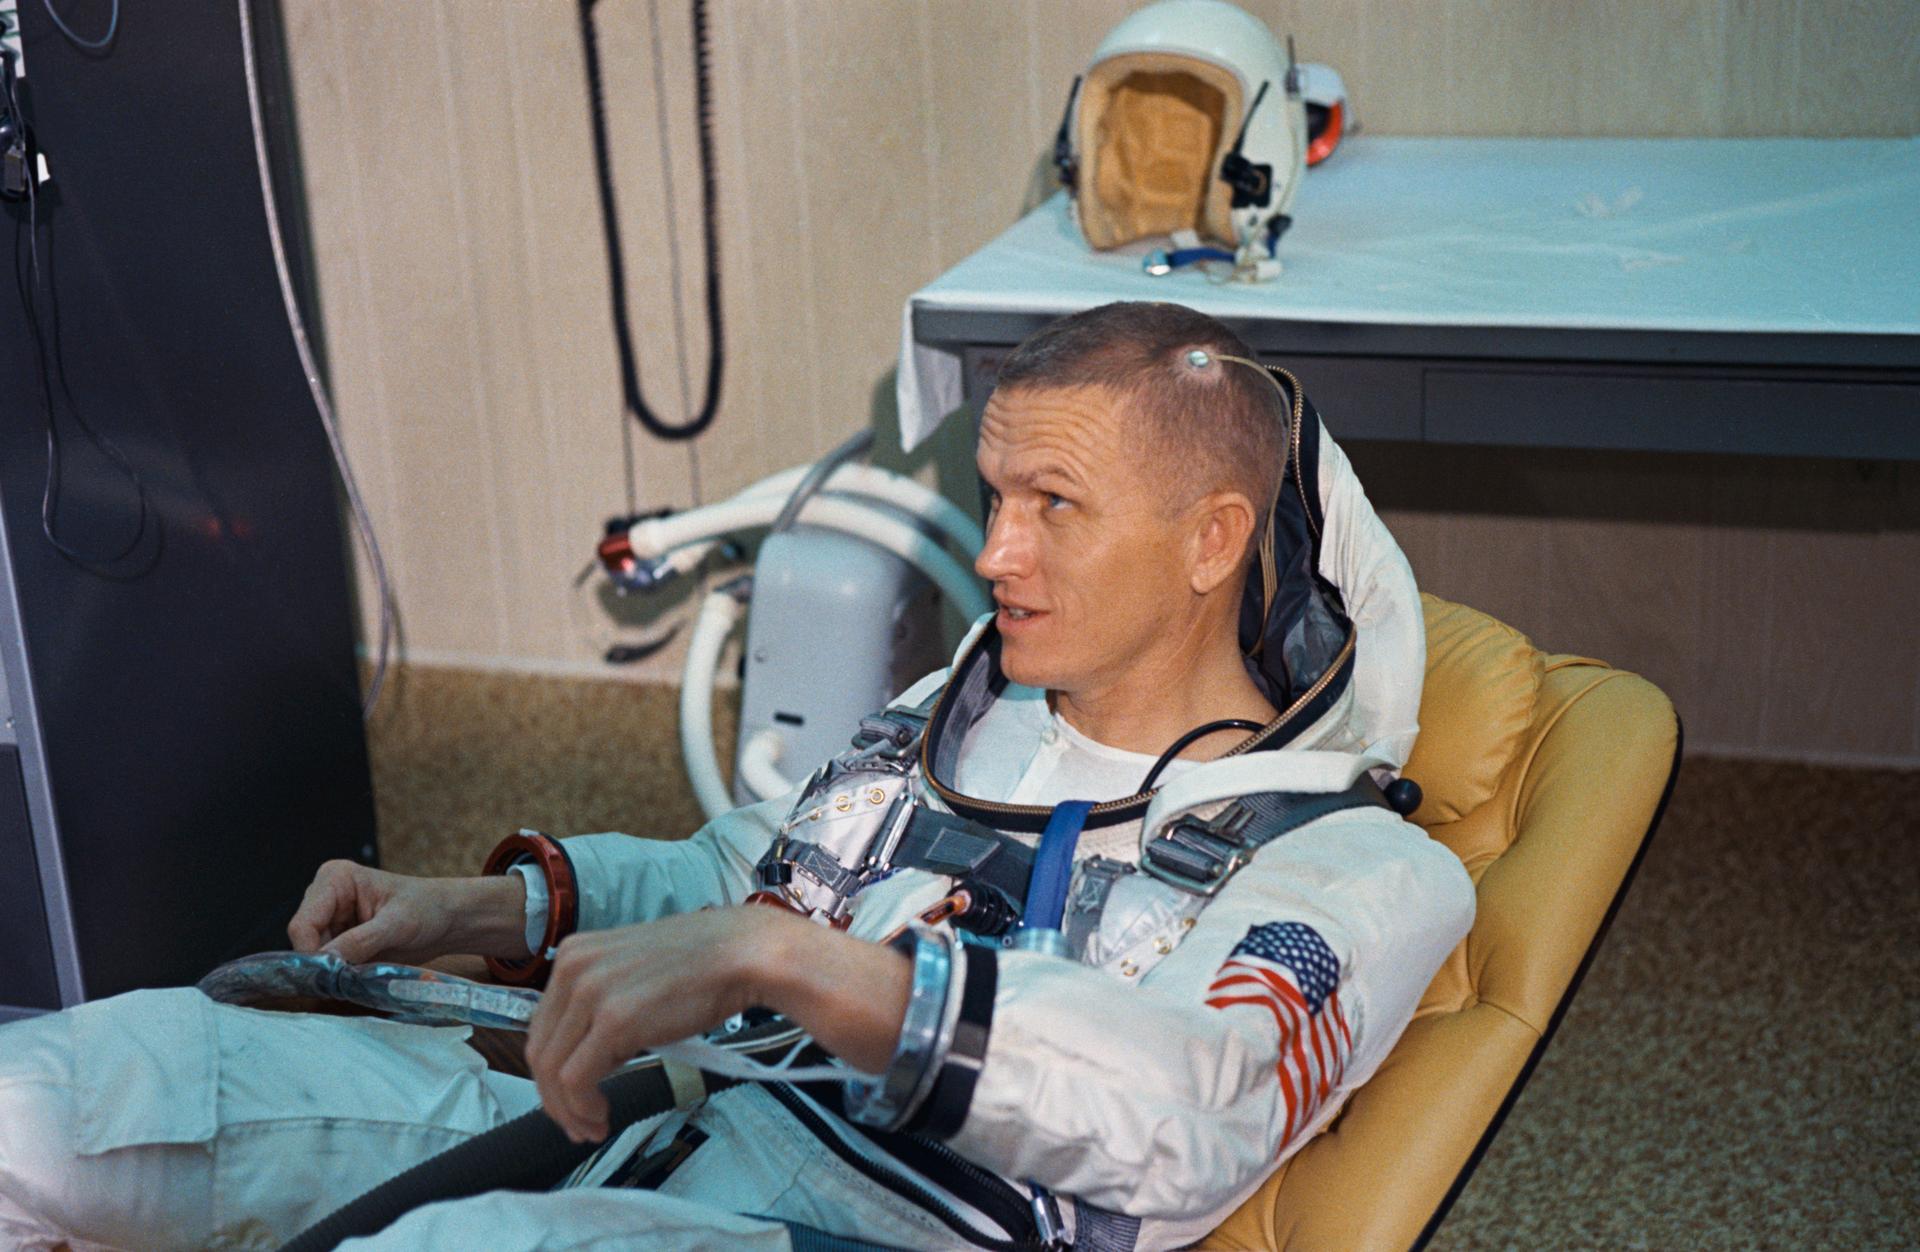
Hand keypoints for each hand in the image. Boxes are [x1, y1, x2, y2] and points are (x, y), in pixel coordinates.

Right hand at [287, 860, 525, 965]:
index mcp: (335, 879)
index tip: (335, 974)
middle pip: (304, 942)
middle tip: (352, 978)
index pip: (303, 924)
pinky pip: (327, 964)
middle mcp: (326, 897)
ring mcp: (331, 919)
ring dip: (334, 972)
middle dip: (324, 964)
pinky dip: (341, 974)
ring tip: (365, 972)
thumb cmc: (429, 909)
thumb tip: (326, 960)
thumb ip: (361, 941)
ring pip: (313, 957)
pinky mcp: (340, 939)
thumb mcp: (398, 925)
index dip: (312, 953)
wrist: (449, 921)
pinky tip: (363, 974)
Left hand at [524, 908, 772, 1143]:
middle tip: (578, 1124)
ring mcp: (591, 993)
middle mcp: (573, 968)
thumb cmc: (702, 965)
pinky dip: (582, 1107)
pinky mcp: (613, 1020)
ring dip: (567, 1109)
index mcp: (575, 954)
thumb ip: (604, 1003)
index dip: (550, 1071)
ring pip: (552, 1069)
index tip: (569, 1097)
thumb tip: (592, 1054)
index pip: (542, 1025)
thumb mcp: (634, 973)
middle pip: (540, 1050)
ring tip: (592, 1127)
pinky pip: (576, 1079)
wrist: (741, 954)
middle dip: (553, 1097)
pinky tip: (602, 1117)